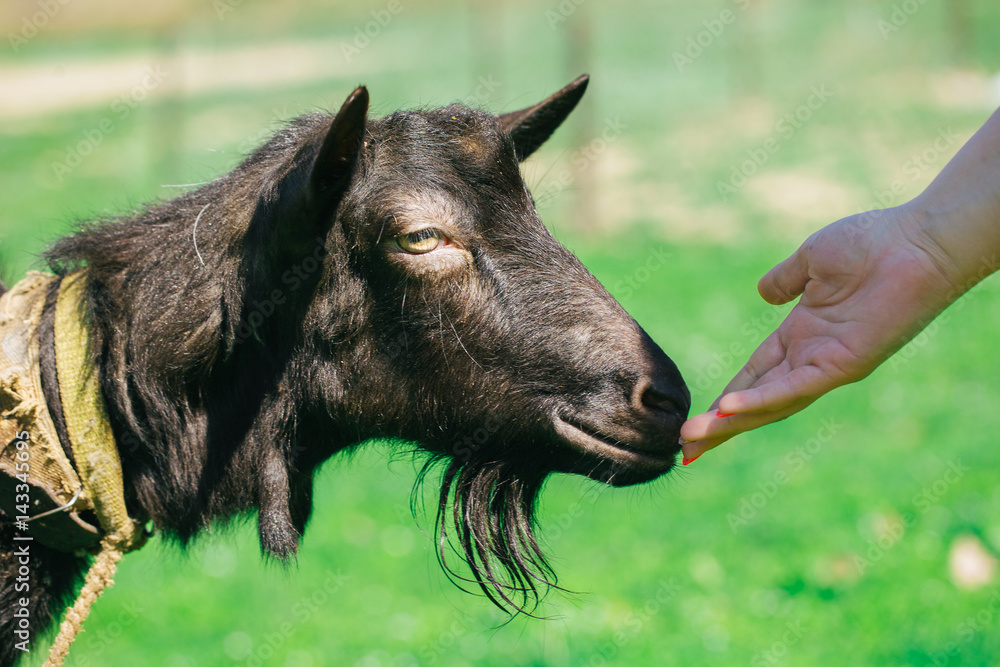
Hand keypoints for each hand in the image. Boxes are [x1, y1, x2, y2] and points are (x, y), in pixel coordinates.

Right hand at [680, 203, 961, 461]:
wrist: (918, 240)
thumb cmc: (873, 243)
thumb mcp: (812, 260)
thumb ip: (784, 280)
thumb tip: (763, 293)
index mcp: (802, 335)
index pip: (754, 376)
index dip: (724, 400)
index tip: (695, 422)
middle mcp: (812, 357)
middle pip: (756, 402)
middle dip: (720, 427)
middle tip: (685, 452)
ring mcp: (827, 364)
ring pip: (771, 404)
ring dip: (731, 423)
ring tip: (693, 439)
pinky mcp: (843, 364)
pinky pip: (795, 388)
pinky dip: (762, 401)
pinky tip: (729, 410)